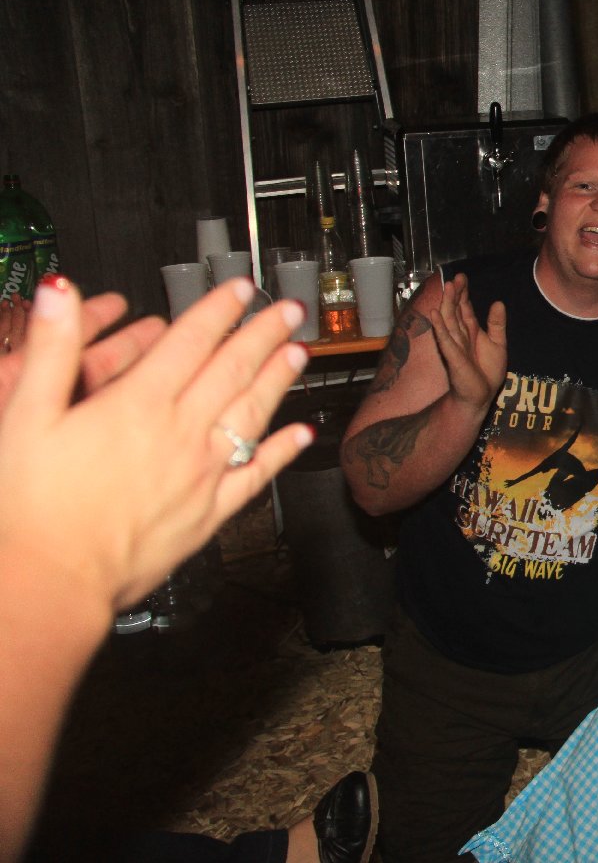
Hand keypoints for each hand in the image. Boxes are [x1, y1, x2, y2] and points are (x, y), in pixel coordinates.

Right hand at [0, 276, 311, 612]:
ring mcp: (200, 475)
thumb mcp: (24, 415)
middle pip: (232, 371)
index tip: (241, 289)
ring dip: (278, 380)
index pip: (191, 342)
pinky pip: (254, 476)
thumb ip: (51, 349)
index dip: (219, 310)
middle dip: (263, 334)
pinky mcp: (207, 514)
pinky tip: (299, 436)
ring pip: (252, 415)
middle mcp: (179, 435)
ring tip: (298, 354)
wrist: (51, 580)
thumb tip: (61, 292)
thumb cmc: (31, 508)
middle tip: (289, 311)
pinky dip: (281, 452)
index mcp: (137, 405)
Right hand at [431, 273, 506, 410]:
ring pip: (449, 321)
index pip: (465, 308)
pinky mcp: (453, 357)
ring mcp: (455, 345)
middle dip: (455, 294)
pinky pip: (445, 340)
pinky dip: (440, 327)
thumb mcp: (498, 344)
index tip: (462, 277)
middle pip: (455, 311)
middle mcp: (461, 335)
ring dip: (447, 304)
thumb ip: (497, 324)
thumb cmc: (487, 371)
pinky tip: (435, 314)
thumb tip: (498, 302)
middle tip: (455, 277)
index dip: (463, 293)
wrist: (481, 395)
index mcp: (471, 331)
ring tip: (447, 288)